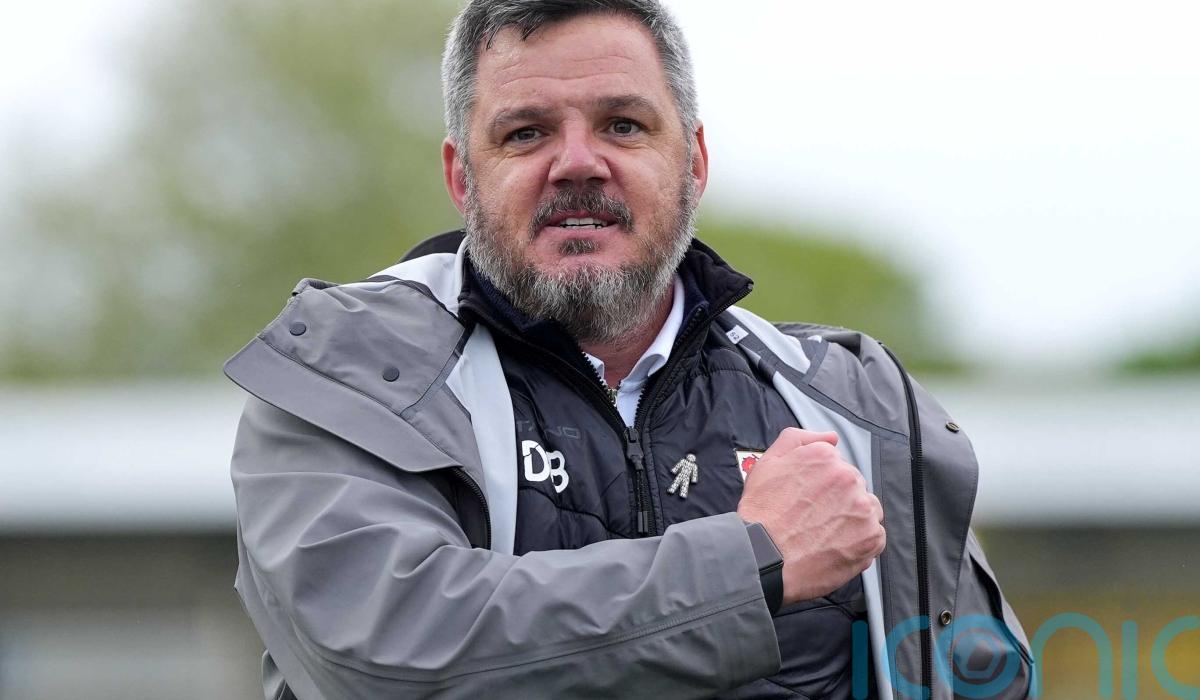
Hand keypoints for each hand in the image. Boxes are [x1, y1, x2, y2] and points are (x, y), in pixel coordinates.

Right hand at [737, 428, 885, 605]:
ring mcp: (862, 508)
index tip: (809, 500)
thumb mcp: (768, 463)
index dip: (822, 485)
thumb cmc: (762, 513)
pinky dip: (860, 542)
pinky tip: (836, 547)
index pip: (837, 466)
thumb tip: (831, 437)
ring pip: (867, 510)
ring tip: (825, 535)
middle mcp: (848, 477)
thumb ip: (799, 440)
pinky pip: (875, 536)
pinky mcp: (871, 537)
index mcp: (825, 457)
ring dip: (852, 519)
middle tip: (813, 520)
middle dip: (839, 501)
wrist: (763, 557)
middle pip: (854, 487)